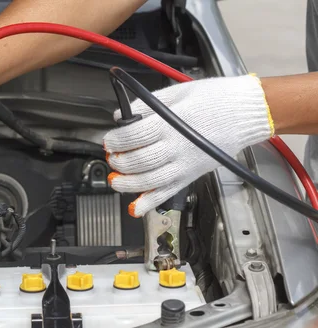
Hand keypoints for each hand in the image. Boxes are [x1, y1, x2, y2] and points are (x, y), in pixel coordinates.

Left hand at [103, 74, 273, 216]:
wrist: (244, 113)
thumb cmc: (215, 99)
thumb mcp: (177, 93)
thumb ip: (147, 104)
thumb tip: (123, 115)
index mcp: (171, 124)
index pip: (134, 136)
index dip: (116, 140)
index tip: (109, 141)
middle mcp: (177, 147)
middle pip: (139, 161)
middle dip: (119, 161)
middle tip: (112, 157)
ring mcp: (184, 165)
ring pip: (149, 182)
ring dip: (128, 184)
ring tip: (116, 180)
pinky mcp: (190, 175)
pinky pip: (167, 193)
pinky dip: (150, 203)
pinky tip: (136, 207)